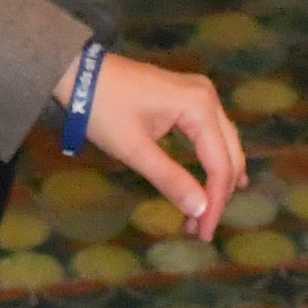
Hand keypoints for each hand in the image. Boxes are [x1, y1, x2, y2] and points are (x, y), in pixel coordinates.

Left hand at [79, 50, 247, 237]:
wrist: (79, 73)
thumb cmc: (103, 109)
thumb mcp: (134, 149)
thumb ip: (170, 179)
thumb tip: (201, 210)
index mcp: (198, 106)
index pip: (220, 164)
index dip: (215, 202)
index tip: (203, 233)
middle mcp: (207, 96)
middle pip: (228, 154)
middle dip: (218, 194)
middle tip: (201, 230)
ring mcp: (199, 94)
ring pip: (223, 144)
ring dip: (216, 180)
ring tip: (201, 214)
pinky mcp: (188, 97)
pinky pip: (211, 134)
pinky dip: (210, 161)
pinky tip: (214, 182)